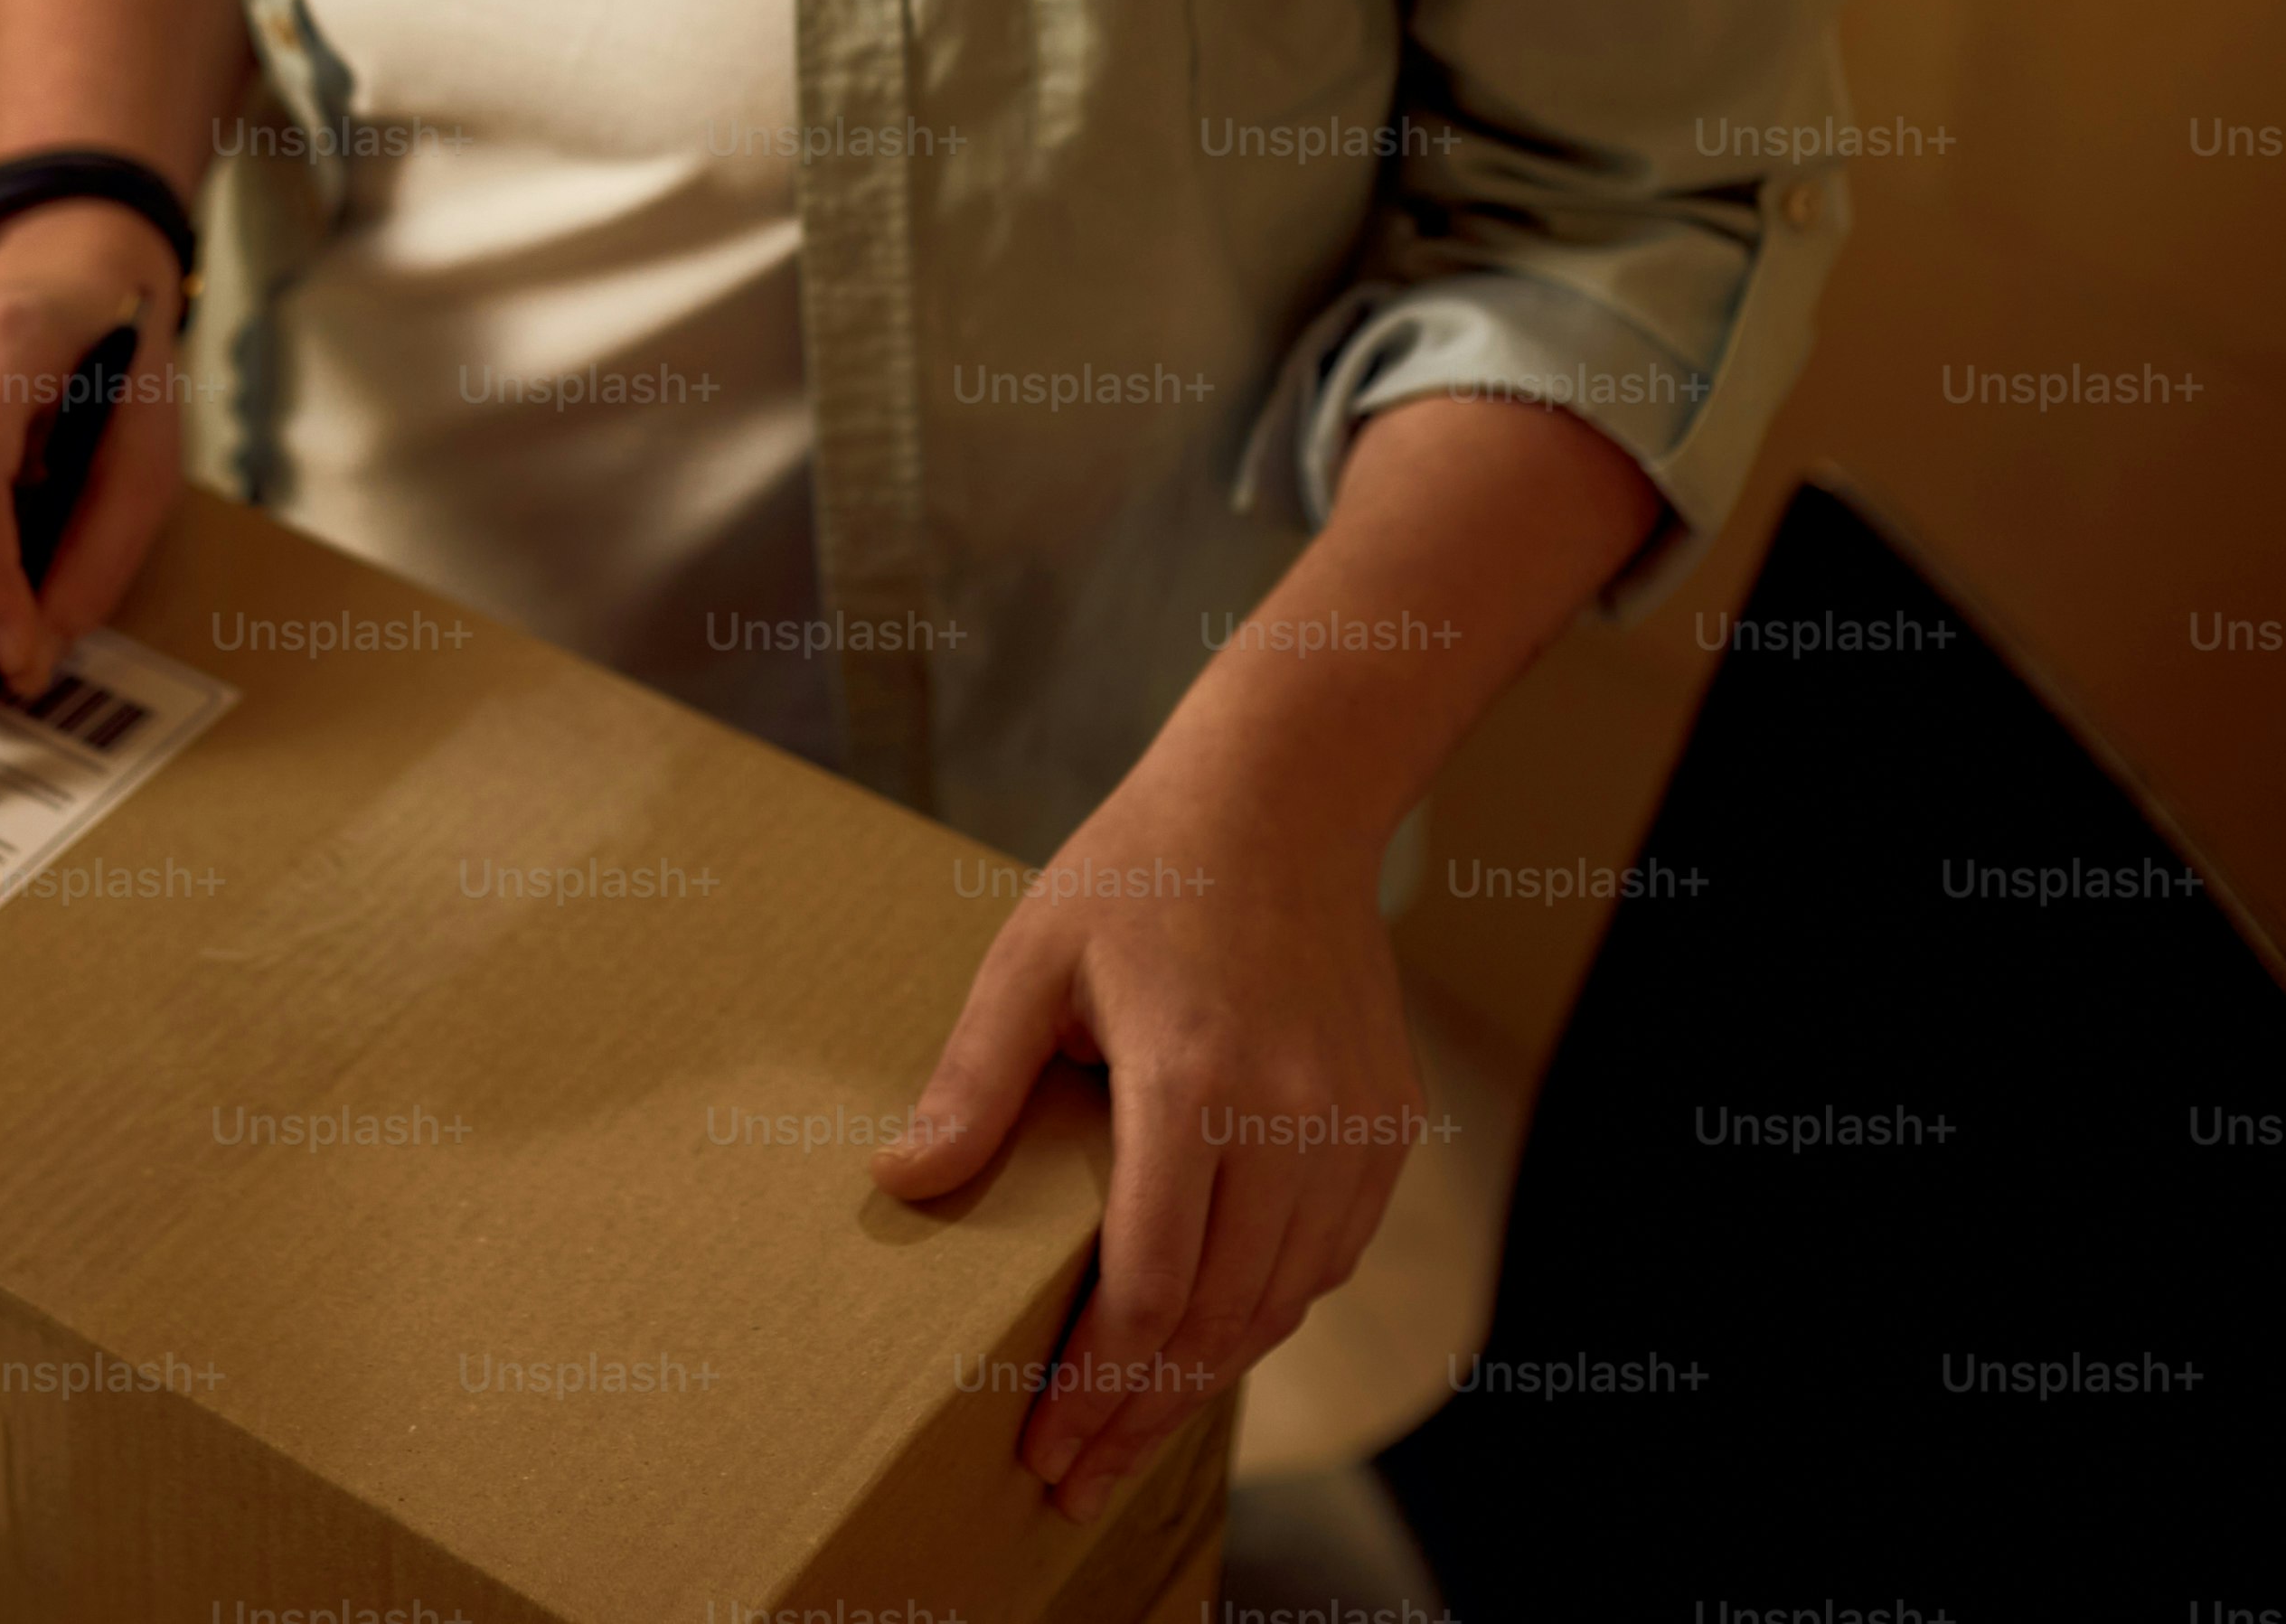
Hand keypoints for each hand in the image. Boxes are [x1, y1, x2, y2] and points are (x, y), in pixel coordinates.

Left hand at [870, 742, 1422, 1518]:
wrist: (1284, 805)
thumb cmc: (1140, 875)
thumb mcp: (1030, 959)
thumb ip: (973, 1079)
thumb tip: (899, 1183)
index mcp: (1195, 1078)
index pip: (1153, 1284)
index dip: (1097, 1383)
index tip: (1042, 1444)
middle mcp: (1292, 1117)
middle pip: (1220, 1321)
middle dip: (1139, 1416)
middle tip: (1070, 1480)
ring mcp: (1352, 1129)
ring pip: (1281, 1305)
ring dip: (1202, 1384)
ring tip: (1123, 1438)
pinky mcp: (1386, 1129)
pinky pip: (1324, 1260)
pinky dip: (1264, 1316)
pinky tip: (1203, 1344)